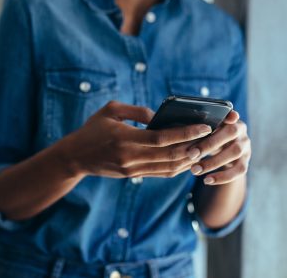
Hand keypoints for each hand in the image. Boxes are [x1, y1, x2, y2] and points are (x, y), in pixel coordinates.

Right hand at [61, 101, 212, 177]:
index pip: (162, 138)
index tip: (204, 126)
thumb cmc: (92, 129)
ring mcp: (132, 169)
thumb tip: (159, 116)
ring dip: (189, 160)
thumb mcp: (110, 110)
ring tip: (204, 148)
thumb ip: (136, 111)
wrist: (75, 157)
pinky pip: (161, 173)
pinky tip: (188, 158)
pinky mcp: (133, 175)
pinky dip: (177, 167)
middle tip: (212, 138)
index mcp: (125, 138)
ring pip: (169, 167)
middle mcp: (131, 157)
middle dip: (194, 147)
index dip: (186, 133)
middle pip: (170, 155)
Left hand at [187, 111, 250, 185]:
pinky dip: (222, 177)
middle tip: (190, 154)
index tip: (211, 123)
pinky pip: (238, 171)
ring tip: (194, 170)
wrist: (223, 149)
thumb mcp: (203, 128)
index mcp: (230, 118)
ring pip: (234, 153)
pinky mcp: (245, 162)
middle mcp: (241, 130)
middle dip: (209, 144)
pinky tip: (206, 180)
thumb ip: (197, 124)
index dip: (225, 117)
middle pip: (230, 133)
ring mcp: (246, 146)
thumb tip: (178, 125)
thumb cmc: (207, 135)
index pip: (229, 115)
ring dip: (213, 162)